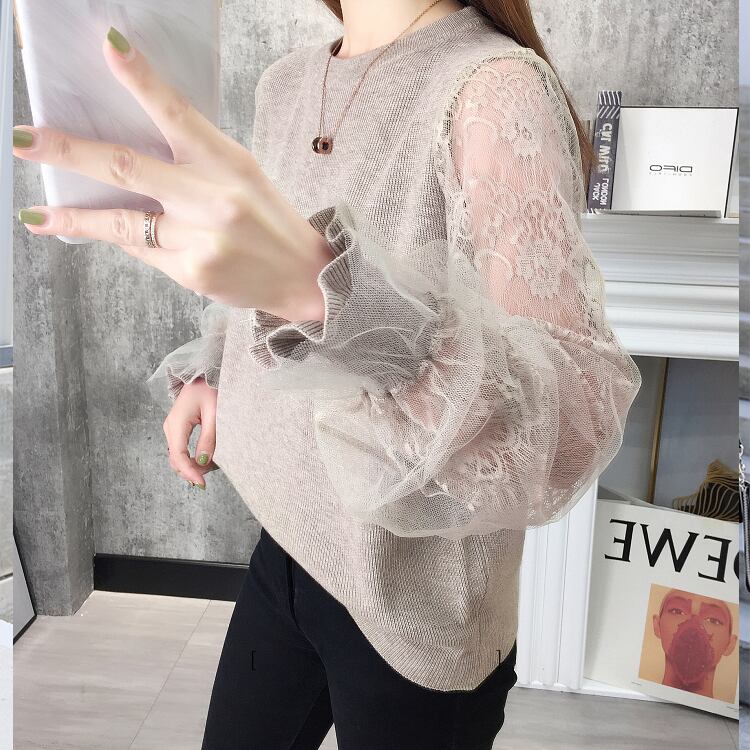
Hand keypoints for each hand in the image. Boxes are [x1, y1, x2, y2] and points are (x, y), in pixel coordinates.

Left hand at [13, 26, 331, 320]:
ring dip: (75, 218)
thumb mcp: (241, 176)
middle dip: (68, 153)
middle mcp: (212, 198)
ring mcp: (200, 238)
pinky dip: (122, 241)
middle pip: (127, 167)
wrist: (302, 277)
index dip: (141, 79)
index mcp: (227, 162)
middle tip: (23, 140)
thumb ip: (193, 160)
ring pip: (122, 221)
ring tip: (40, 218)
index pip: (177, 113)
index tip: (109, 46)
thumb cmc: (269, 220)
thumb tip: (131, 153)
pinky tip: (108, 240)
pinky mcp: (191, 271)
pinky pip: (142, 250)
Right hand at [164, 377, 219, 488]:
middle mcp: (170, 428)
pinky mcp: (178, 430)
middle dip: (191, 472)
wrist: (203, 373)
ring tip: (211, 467)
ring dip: (192, 466)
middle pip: (175, 460)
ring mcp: (172, 429)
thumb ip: (209, 437)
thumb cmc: (211, 389)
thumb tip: (203, 461)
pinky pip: (181, 450)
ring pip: (177, 457)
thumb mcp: (214, 413)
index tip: (203, 484)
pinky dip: (192, 459)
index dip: (190, 473)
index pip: (179, 456)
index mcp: (177, 423)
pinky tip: (206, 459)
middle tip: (209, 478)